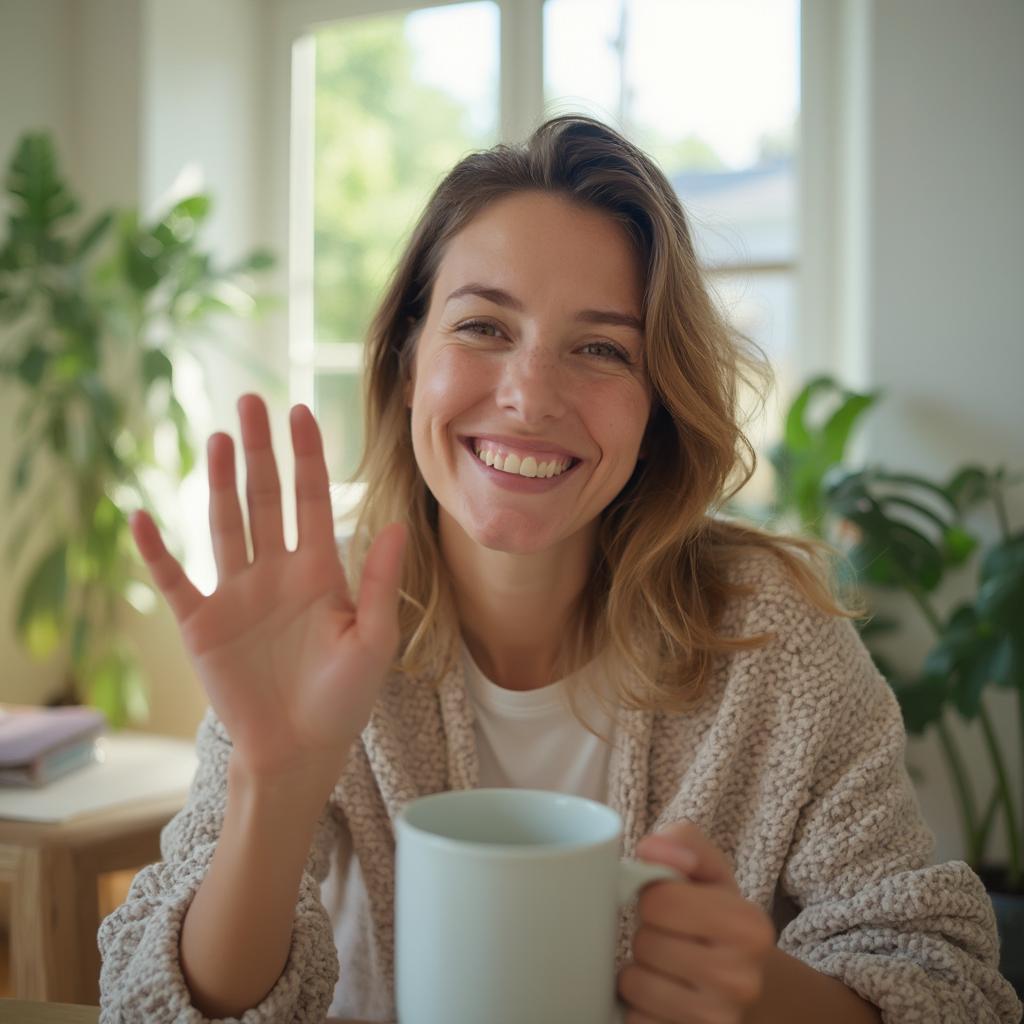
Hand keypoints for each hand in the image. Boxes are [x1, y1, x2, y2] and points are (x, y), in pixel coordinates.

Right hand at [129, 394, 406, 792]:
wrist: (299, 750)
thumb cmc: (343, 700)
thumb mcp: (373, 640)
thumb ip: (380, 583)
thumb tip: (394, 525)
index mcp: (320, 571)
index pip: (312, 500)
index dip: (307, 457)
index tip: (301, 412)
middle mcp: (276, 572)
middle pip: (265, 499)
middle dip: (260, 452)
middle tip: (251, 402)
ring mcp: (237, 593)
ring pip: (225, 524)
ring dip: (220, 482)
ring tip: (219, 439)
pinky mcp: (202, 623)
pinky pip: (175, 578)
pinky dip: (156, 550)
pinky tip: (142, 515)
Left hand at [617, 821, 775, 1023]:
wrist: (747, 986)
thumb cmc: (717, 919)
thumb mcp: (710, 871)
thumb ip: (682, 840)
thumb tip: (652, 850)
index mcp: (749, 926)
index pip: (658, 900)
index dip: (654, 897)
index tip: (673, 905)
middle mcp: (740, 979)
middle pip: (645, 942)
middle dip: (649, 935)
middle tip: (673, 939)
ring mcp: (719, 1021)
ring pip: (634, 984)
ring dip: (640, 973)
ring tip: (667, 969)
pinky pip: (635, 1020)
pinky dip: (640, 1008)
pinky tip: (664, 999)